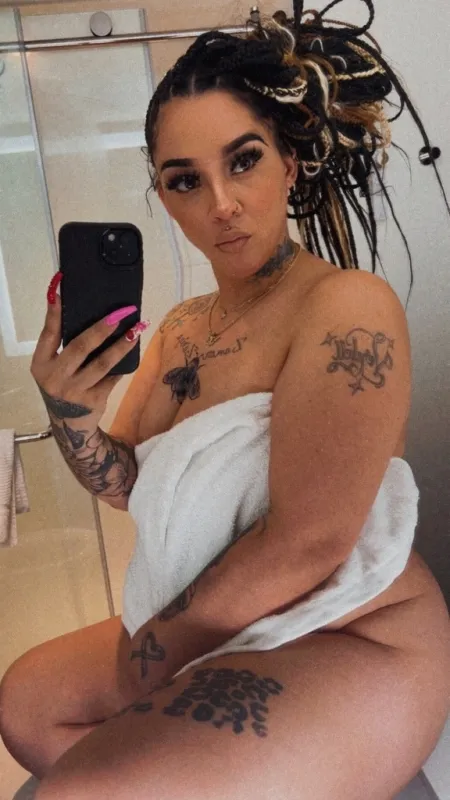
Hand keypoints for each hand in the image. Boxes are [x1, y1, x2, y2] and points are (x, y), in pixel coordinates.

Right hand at [31, 272, 148, 423]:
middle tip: (121, 312)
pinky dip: (125, 363)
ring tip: (138, 328)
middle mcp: (55, 378)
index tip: (60, 290)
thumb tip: (76, 305)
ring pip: (103, 363)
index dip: (55, 312)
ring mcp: (75, 391)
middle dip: (102, 328)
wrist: (70, 424)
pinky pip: (114, 376)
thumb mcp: (54, 366)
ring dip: (123, 344)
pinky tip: (135, 347)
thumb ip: (62, 342)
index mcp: (41, 364)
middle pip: (81, 347)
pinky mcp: (95, 400)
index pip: (49, 334)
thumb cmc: (63, 385)